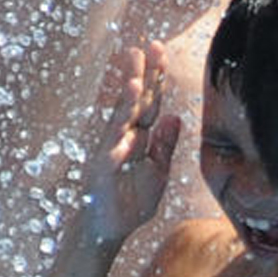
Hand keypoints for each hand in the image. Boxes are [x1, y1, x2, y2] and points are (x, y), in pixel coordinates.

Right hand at [81, 43, 181, 245]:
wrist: (110, 229)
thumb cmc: (132, 200)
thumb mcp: (157, 171)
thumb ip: (164, 145)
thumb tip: (174, 117)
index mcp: (139, 137)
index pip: (150, 102)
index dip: (155, 78)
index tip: (160, 51)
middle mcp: (123, 138)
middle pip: (134, 103)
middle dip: (140, 76)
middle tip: (145, 47)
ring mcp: (110, 150)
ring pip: (120, 120)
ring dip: (127, 100)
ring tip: (134, 79)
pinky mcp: (102, 168)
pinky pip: (111, 150)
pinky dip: (118, 137)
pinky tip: (125, 126)